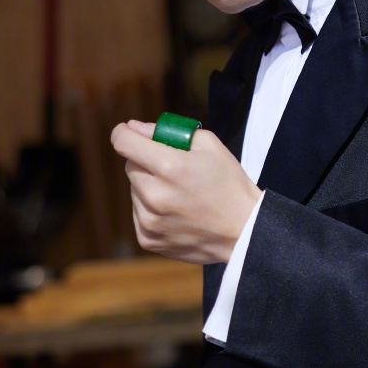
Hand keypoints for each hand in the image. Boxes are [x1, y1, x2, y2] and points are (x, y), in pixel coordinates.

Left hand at [110, 120, 260, 263]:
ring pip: (134, 190)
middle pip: (130, 165)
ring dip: (149, 186)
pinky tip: (176, 211)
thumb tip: (134, 128)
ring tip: (180, 194)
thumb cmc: (229, 183)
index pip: (124, 142)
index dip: (123, 132)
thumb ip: (169, 131)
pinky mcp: (148, 239)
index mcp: (170, 167)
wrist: (244, 231)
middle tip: (172, 167)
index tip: (126, 131)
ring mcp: (149, 221)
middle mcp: (154, 195)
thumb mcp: (209, 145)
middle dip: (146, 161)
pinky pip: (139, 213)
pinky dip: (151, 209)